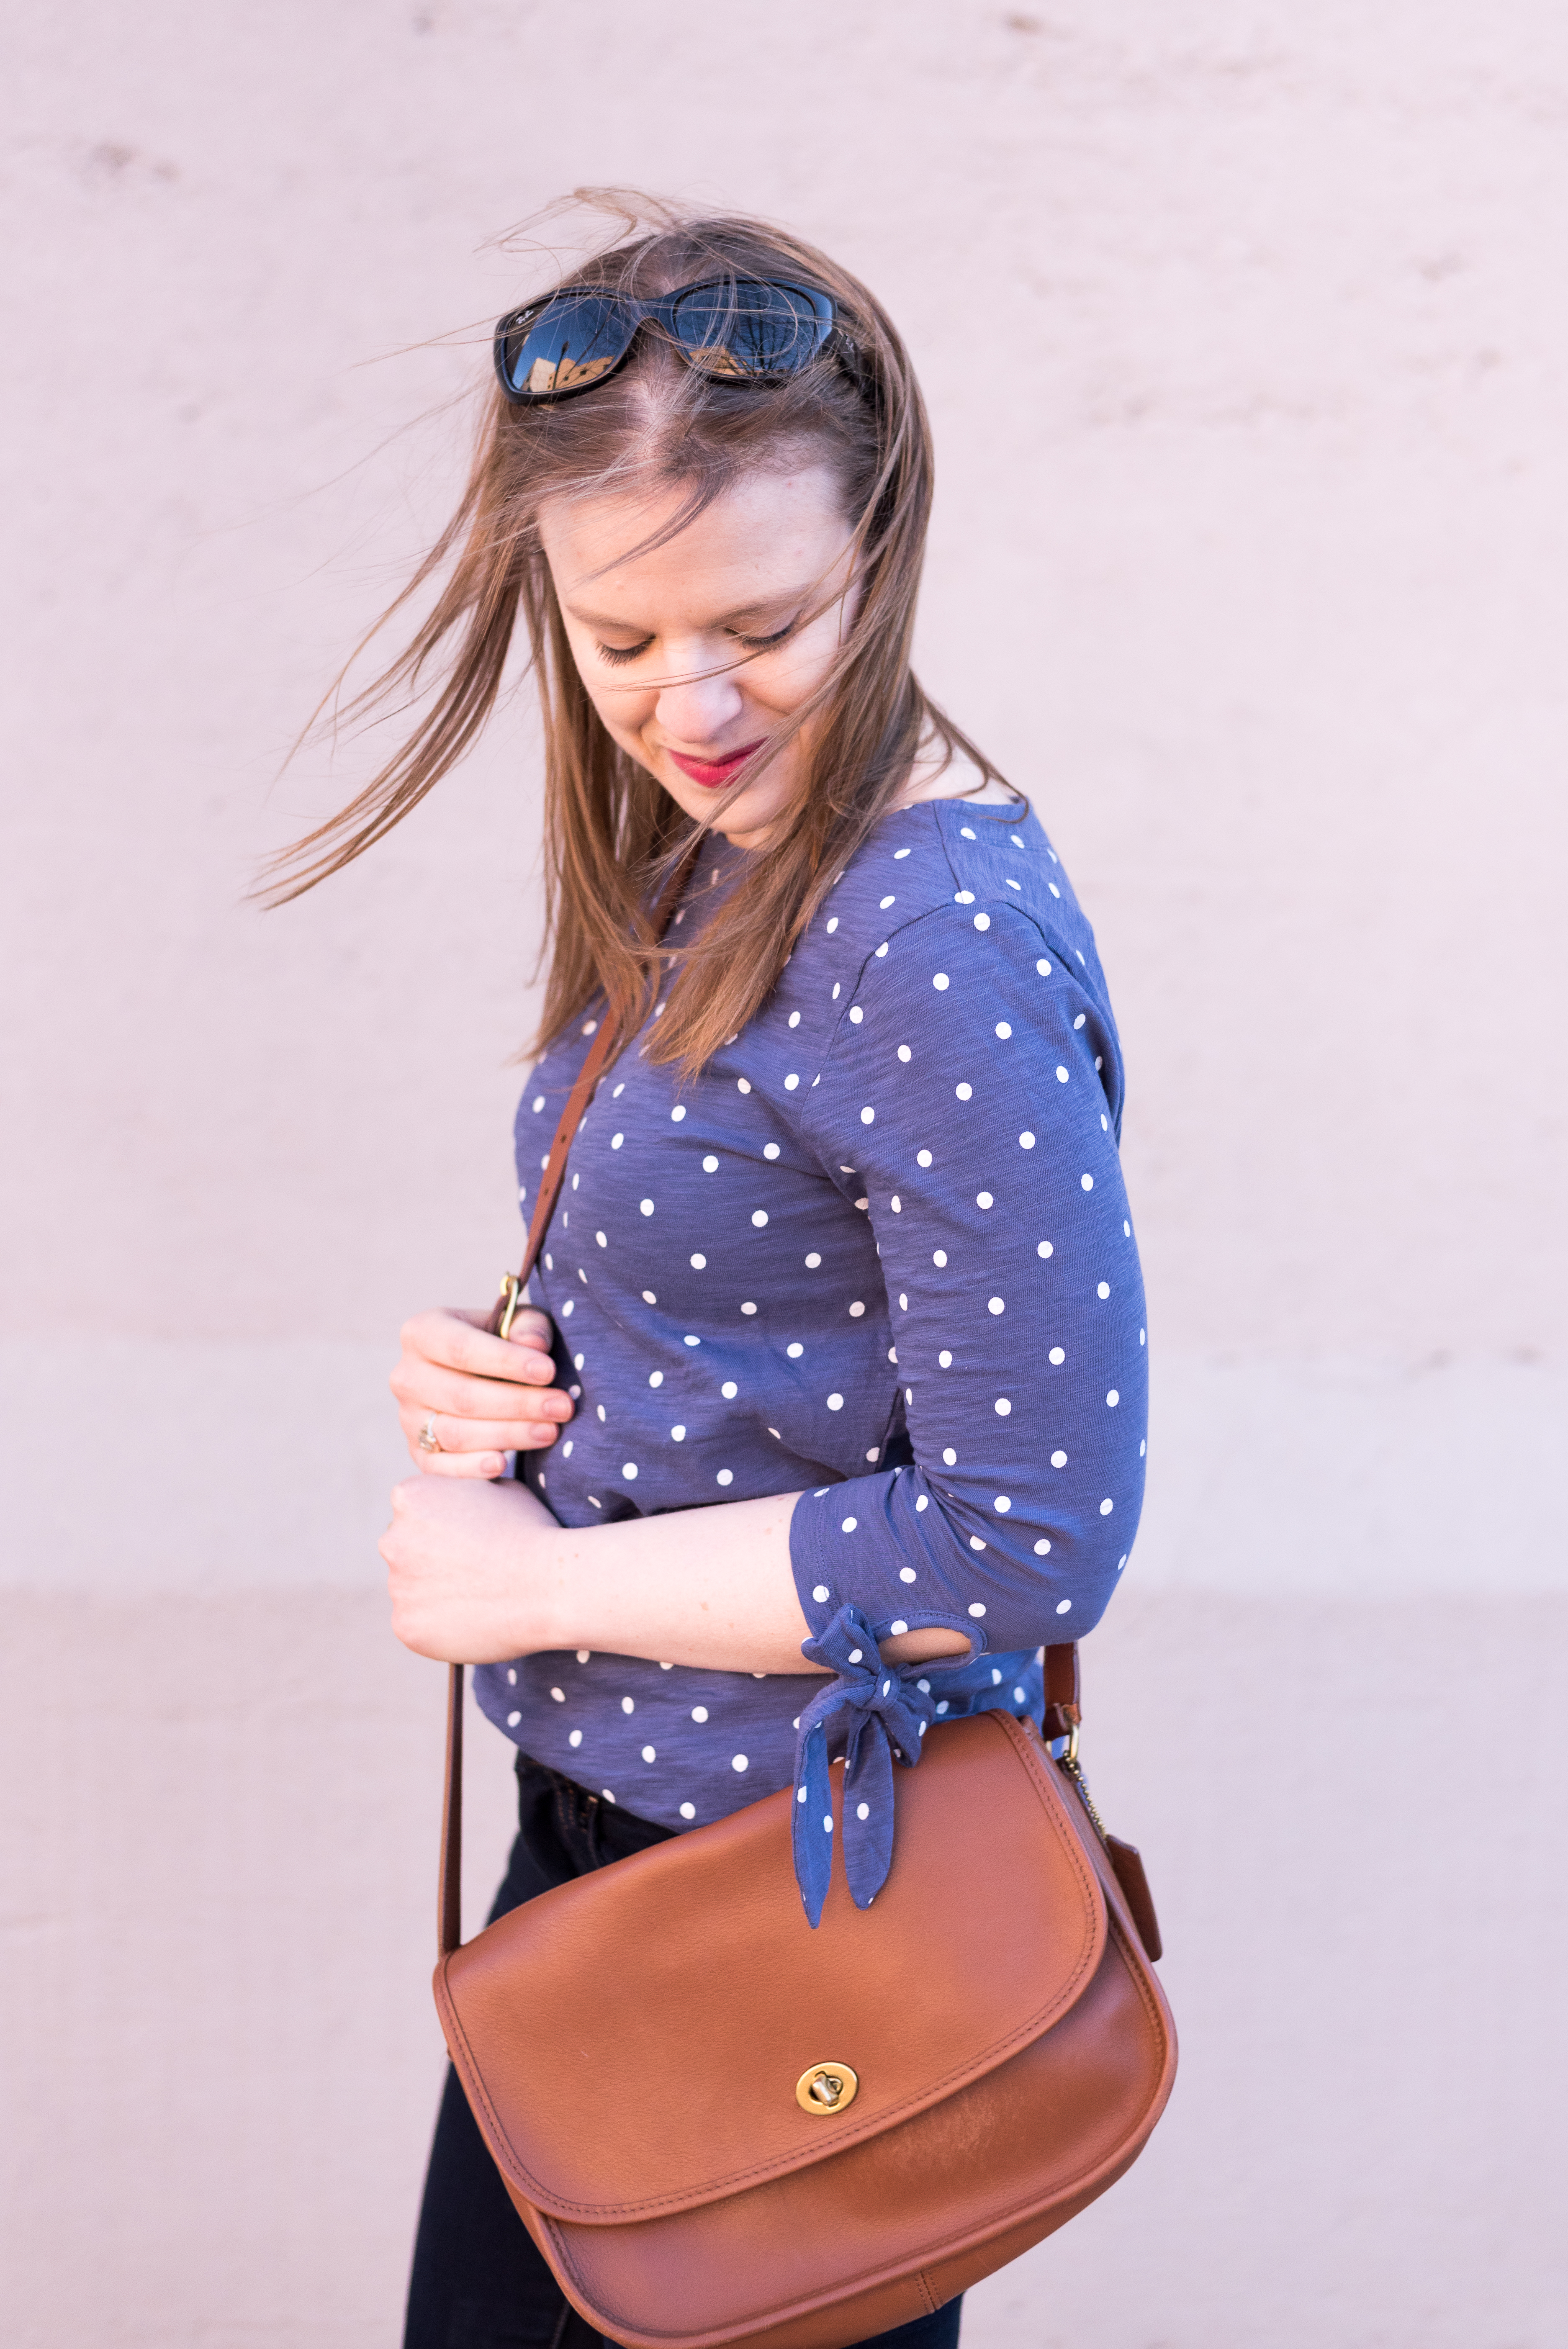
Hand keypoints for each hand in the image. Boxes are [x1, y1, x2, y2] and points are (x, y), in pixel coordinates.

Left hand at [381, 1473, 561, 1661]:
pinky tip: (473, 1618)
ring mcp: (396, 1586)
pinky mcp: (405, 1626)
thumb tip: (460, 1497)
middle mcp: (392, 1539)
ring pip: (411, 1589)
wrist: (548, 1585)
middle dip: (431, 1557)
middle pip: (405, 1549)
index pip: (413, 1511)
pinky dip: (439, 1624)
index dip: (443, 1524)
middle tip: (474, 1568)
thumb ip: (463, 1490)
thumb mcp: (498, 1488)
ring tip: (480, 1595)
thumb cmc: (531, 1531)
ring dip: (436, 1591)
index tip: (469, 1535)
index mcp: (410, 1497)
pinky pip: (418, 1624)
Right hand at [390, 1306, 573, 1477]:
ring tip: (550, 1431)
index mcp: (422, 1333)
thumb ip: (528, 1327)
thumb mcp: (516, 1323)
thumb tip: (534, 1345)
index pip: (460, 1348)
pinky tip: (504, 1463)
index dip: (506, 1361)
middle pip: (462, 1396)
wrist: (479, 1376)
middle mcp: (407, 1376)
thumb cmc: (502, 1344)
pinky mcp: (418, 1453)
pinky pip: (441, 1468)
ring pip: (456, 1434)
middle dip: (518, 1403)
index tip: (548, 1371)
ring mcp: (409, 1419)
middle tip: (562, 1407)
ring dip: (508, 1435)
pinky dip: (471, 1468)